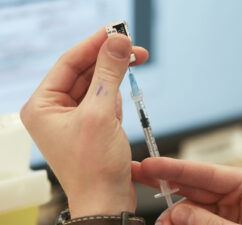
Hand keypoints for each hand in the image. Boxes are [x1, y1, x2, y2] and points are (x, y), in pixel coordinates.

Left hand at [20, 29, 148, 217]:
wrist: (106, 201)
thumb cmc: (95, 165)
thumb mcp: (100, 113)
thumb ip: (108, 73)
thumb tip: (118, 41)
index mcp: (43, 105)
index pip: (69, 63)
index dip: (94, 44)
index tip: (117, 32)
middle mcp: (54, 110)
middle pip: (84, 72)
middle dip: (109, 60)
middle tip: (134, 48)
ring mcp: (72, 119)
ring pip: (96, 85)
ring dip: (114, 80)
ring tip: (130, 79)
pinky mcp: (90, 126)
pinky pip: (103, 101)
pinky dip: (114, 99)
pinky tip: (118, 110)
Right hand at [132, 158, 241, 224]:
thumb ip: (211, 224)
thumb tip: (179, 212)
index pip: (206, 172)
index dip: (174, 168)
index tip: (150, 164)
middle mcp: (237, 191)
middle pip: (193, 182)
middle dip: (165, 181)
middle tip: (139, 173)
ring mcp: (228, 206)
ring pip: (190, 202)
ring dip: (172, 212)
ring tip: (161, 223)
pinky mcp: (221, 220)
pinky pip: (194, 217)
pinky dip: (180, 221)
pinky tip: (170, 223)